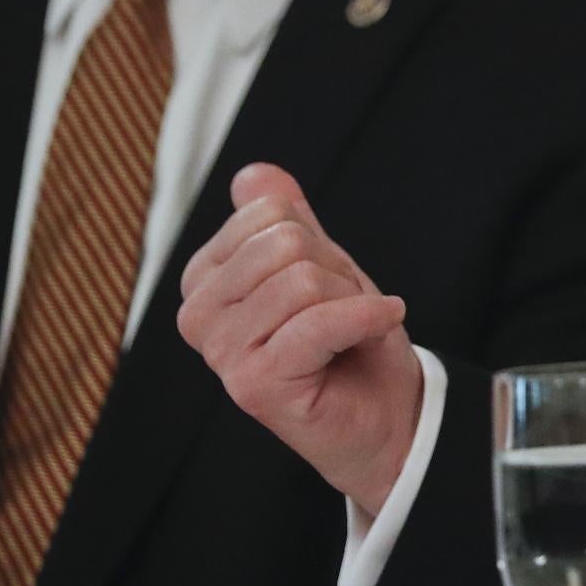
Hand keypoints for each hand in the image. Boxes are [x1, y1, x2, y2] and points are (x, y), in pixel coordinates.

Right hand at [179, 162, 422, 515]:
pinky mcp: (252, 386)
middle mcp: (199, 316)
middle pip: (285, 244)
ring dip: (351, 301)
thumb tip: (254, 174)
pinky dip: (368, 318)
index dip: (319, 242)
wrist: (386, 411)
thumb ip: (285, 218)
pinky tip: (382, 325)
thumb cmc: (350, 339)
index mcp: (205, 279)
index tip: (326, 284)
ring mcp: (221, 354)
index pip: (268, 213)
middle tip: (344, 311)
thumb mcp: (320, 263)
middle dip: (336, 273)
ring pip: (303, 281)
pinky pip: (317, 324)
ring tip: (350, 332)